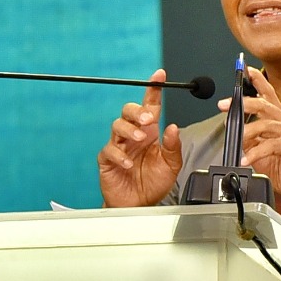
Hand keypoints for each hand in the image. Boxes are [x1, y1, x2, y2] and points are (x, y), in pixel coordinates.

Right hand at [99, 70, 183, 206]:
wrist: (139, 205)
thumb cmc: (153, 183)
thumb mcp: (171, 165)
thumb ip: (173, 146)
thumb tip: (172, 127)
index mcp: (150, 133)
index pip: (150, 106)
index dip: (153, 90)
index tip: (159, 76)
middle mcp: (134, 136)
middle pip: (129, 111)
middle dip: (138, 111)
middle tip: (148, 119)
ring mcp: (119, 146)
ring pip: (117, 126)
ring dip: (129, 130)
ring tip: (139, 139)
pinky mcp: (108, 160)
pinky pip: (109, 150)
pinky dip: (119, 155)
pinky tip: (128, 162)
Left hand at [224, 69, 280, 220]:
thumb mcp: (261, 152)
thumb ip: (251, 140)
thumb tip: (235, 131)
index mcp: (280, 120)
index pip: (269, 95)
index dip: (258, 80)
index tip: (245, 70)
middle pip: (265, 105)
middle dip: (243, 102)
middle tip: (224, 105)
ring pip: (265, 124)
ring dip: (246, 133)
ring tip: (236, 142)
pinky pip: (271, 146)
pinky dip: (255, 153)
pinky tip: (246, 160)